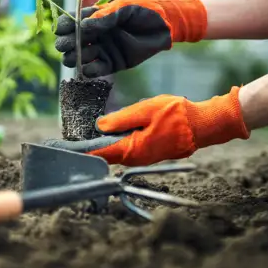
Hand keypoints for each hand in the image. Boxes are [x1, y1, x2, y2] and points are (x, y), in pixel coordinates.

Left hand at [44, 87, 249, 165]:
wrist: (204, 124)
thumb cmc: (176, 114)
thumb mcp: (145, 110)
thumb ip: (121, 119)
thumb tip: (99, 126)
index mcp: (132, 148)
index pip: (99, 154)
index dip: (81, 152)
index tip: (62, 152)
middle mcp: (135, 157)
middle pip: (106, 155)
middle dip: (88, 150)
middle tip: (66, 144)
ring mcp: (144, 157)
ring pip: (117, 153)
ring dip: (101, 147)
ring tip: (82, 140)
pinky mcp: (150, 153)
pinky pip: (127, 150)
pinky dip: (116, 145)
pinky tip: (109, 135)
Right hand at [54, 0, 206, 76]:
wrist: (167, 25)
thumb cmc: (145, 10)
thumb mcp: (124, 9)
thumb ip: (105, 18)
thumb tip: (82, 27)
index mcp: (93, 18)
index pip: (70, 22)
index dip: (63, 27)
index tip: (63, 29)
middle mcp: (94, 34)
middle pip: (70, 42)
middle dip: (66, 44)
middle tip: (68, 45)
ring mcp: (102, 49)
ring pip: (79, 57)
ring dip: (74, 58)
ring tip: (78, 58)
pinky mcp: (112, 63)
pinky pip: (95, 70)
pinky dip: (89, 71)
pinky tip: (89, 69)